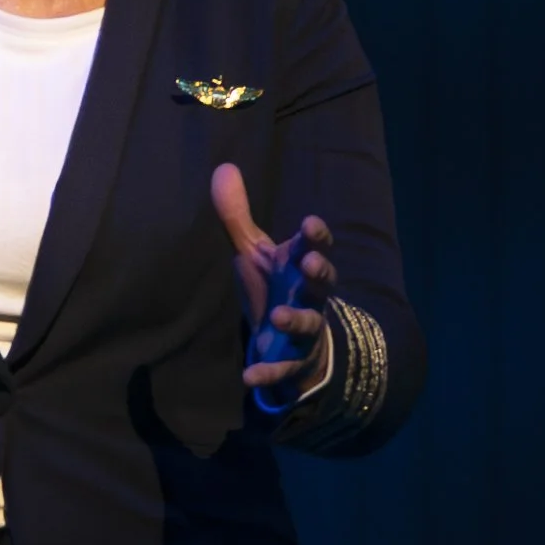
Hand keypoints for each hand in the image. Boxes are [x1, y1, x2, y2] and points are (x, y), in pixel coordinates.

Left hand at [211, 163, 336, 398]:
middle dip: (319, 272)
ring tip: (280, 316)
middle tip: (311, 263)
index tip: (310, 223)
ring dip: (296, 319)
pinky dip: (268, 372)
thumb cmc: (275, 287)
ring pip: (308, 324)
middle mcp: (309, 296)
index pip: (315, 246)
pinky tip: (249, 376)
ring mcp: (304, 330)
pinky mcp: (291, 361)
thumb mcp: (255, 252)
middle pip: (322, 283)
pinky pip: (283, 368)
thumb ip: (237, 216)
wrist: (287, 340)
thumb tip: (223, 167)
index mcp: (301, 266)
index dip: (315, 236)